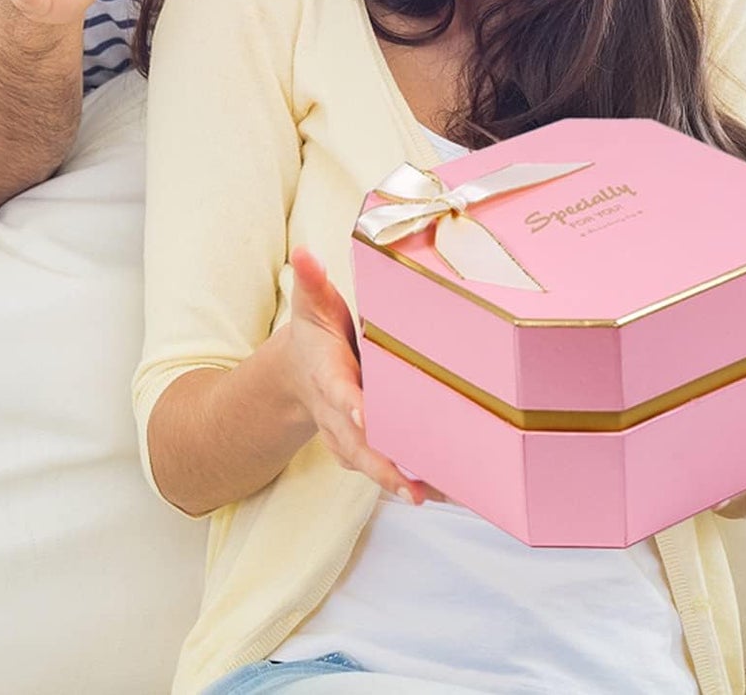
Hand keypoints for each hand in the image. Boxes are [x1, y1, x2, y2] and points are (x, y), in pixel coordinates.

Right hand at [287, 247, 431, 503]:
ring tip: (433, 494)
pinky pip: (383, 469)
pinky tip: (446, 490)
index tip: (364, 414)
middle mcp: (335, 412)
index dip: (350, 405)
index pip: (337, 391)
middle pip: (355, 443)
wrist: (300, 371)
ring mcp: (347, 435)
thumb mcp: (311, 303)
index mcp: (326, 374)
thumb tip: (304, 251)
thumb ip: (311, 279)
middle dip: (381, 464)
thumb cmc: (316, 333)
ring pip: (369, 464)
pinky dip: (409, 481)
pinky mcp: (362, 448)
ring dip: (398, 480)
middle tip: (411, 483)